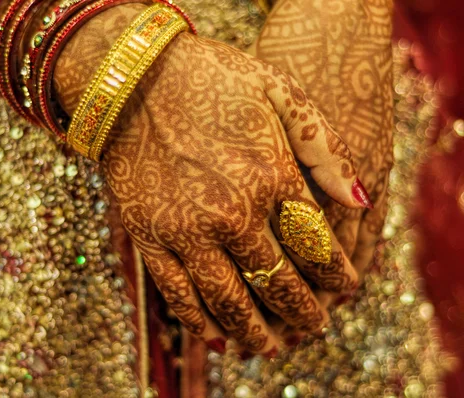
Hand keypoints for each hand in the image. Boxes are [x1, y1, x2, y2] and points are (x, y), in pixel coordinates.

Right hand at [54, 5, 369, 354]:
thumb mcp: (278, 92)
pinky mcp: (148, 236)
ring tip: (271, 349)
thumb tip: (360, 202)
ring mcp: (186, 230)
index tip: (346, 290)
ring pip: (228, 300)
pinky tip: (216, 338)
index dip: (337, 274)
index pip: (316, 245)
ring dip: (254, 332)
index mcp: (271, 175)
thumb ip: (324, 148)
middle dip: (303, 312)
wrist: (132, 76)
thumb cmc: (209, 78)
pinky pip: (177, 294)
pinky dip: (199, 323)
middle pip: (278, 282)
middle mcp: (232, 213)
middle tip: (316, 328)